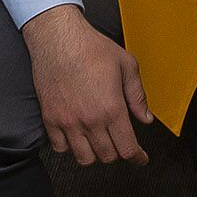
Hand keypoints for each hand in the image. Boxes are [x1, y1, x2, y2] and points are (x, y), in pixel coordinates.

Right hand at [23, 4, 150, 166]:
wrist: (58, 38)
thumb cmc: (91, 47)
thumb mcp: (126, 65)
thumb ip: (138, 95)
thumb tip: (146, 117)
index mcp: (112, 109)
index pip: (127, 148)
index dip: (137, 157)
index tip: (140, 158)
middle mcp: (90, 120)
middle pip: (107, 156)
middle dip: (118, 153)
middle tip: (120, 142)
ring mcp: (68, 122)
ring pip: (84, 158)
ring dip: (94, 154)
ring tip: (99, 142)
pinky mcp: (50, 118)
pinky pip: (60, 148)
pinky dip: (70, 147)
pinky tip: (77, 137)